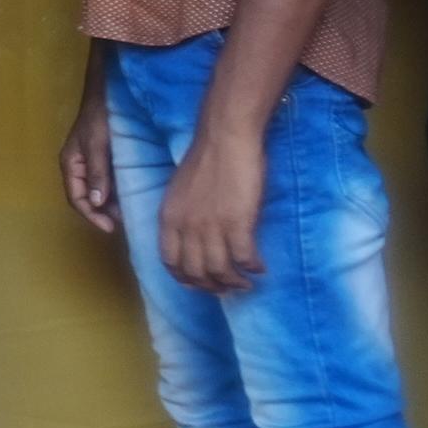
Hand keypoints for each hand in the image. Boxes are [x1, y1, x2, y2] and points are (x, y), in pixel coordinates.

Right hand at [59, 50, 119, 234]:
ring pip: (99, 192)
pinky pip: (109, 182)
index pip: (76, 199)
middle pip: (88, 198)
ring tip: (130, 212)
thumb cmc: (100, 116)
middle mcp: (79, 167)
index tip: (111, 227)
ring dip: (112, 204)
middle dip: (104, 213)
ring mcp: (92, 163)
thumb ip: (97, 172)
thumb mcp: (97, 144)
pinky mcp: (105, 159)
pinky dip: (119, 192)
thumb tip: (97, 202)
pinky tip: (133, 195)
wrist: (108, 91)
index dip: (92, 216)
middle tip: (125, 222)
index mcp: (71, 165)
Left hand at [157, 127, 266, 294]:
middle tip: (227, 288)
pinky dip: (252, 267)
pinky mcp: (238, 223)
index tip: (199, 283)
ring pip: (219, 270)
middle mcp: (186, 227)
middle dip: (211, 286)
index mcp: (169, 218)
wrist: (224, 139)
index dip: (185, 278)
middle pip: (195, 272)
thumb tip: (192, 238)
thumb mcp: (179, 192)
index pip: (170, 262)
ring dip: (234, 282)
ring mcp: (211, 226)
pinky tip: (259, 267)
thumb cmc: (205, 161)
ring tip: (246, 283)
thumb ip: (182, 216)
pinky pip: (244, 258)